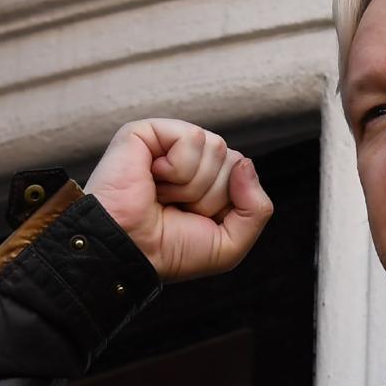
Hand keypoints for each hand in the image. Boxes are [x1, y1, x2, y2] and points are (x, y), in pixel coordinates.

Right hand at [84, 119, 273, 281]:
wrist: (129, 252)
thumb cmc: (170, 251)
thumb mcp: (230, 243)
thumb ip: (257, 208)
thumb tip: (246, 163)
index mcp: (207, 180)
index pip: (244, 172)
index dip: (228, 203)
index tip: (195, 219)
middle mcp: (189, 159)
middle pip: (233, 161)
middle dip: (211, 196)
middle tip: (174, 209)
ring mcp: (167, 143)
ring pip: (217, 148)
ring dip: (192, 185)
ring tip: (162, 196)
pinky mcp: (147, 132)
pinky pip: (193, 138)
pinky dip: (178, 169)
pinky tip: (153, 178)